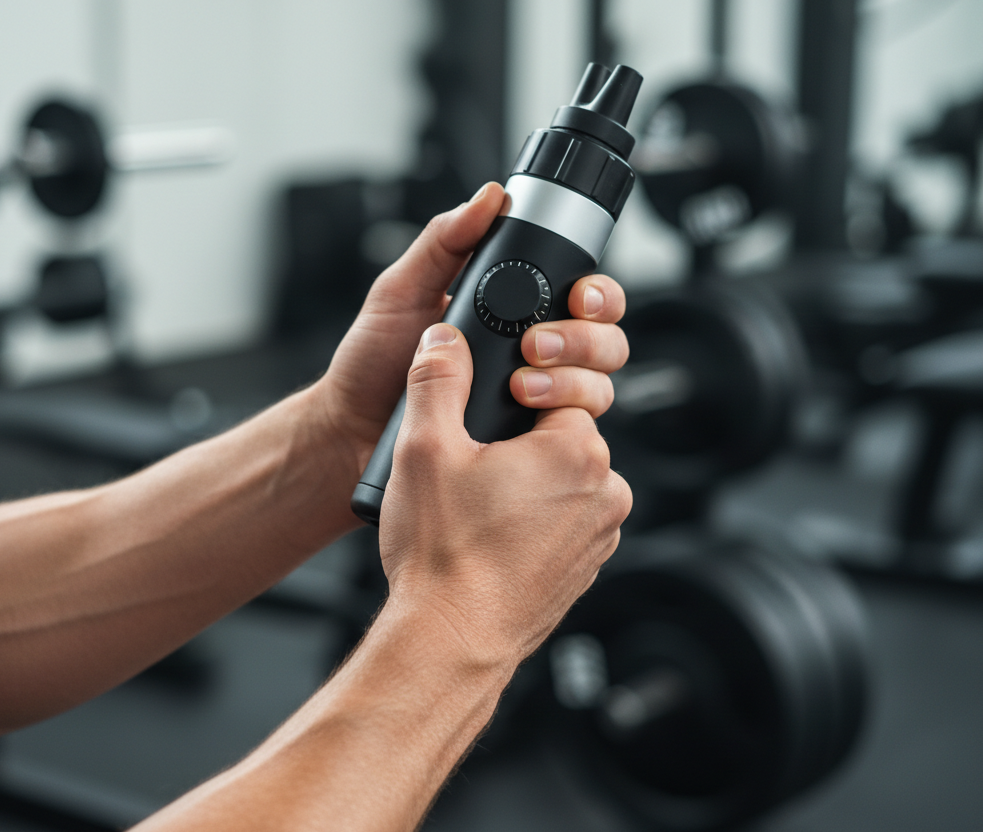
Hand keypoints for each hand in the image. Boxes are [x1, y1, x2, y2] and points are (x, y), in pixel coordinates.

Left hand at [313, 183, 628, 477]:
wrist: (351, 432)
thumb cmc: (372, 363)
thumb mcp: (402, 289)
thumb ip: (445, 240)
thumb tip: (490, 197)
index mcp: (512, 311)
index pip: (583, 294)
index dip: (597, 292)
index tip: (580, 295)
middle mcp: (534, 354)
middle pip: (605, 339)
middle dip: (586, 338)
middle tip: (537, 345)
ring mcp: (535, 399)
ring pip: (598, 384)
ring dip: (574, 379)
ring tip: (522, 384)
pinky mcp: (526, 442)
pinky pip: (573, 431)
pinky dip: (563, 421)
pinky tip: (526, 412)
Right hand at [378, 323, 631, 664]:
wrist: (451, 641)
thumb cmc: (444, 555)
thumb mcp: (424, 447)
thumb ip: (436, 378)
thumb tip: (444, 338)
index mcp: (577, 451)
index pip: (556, 389)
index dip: (513, 394)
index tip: (483, 415)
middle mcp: (605, 491)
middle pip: (560, 434)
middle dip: (516, 441)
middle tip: (468, 465)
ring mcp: (600, 536)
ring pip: (561, 480)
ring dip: (525, 481)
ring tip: (473, 507)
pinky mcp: (586, 569)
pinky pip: (562, 523)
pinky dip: (531, 522)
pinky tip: (488, 537)